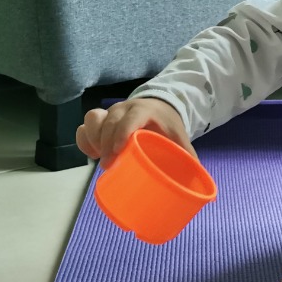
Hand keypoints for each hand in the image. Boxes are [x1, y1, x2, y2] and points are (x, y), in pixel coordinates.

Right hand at [75, 97, 195, 168]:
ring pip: (93, 120)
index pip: (131, 117)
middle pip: (109, 120)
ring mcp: (110, 112)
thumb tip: (197, 174)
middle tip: (108, 165)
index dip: (122, 132)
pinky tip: (91, 154)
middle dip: (105, 143)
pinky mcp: (101, 119)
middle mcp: (125, 108)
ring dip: (93, 140)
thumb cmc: (167, 125)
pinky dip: (84, 139)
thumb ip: (187, 154)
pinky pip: (85, 126)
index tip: (117, 151)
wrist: (158, 107)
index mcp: (145, 110)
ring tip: (99, 158)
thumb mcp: (178, 136)